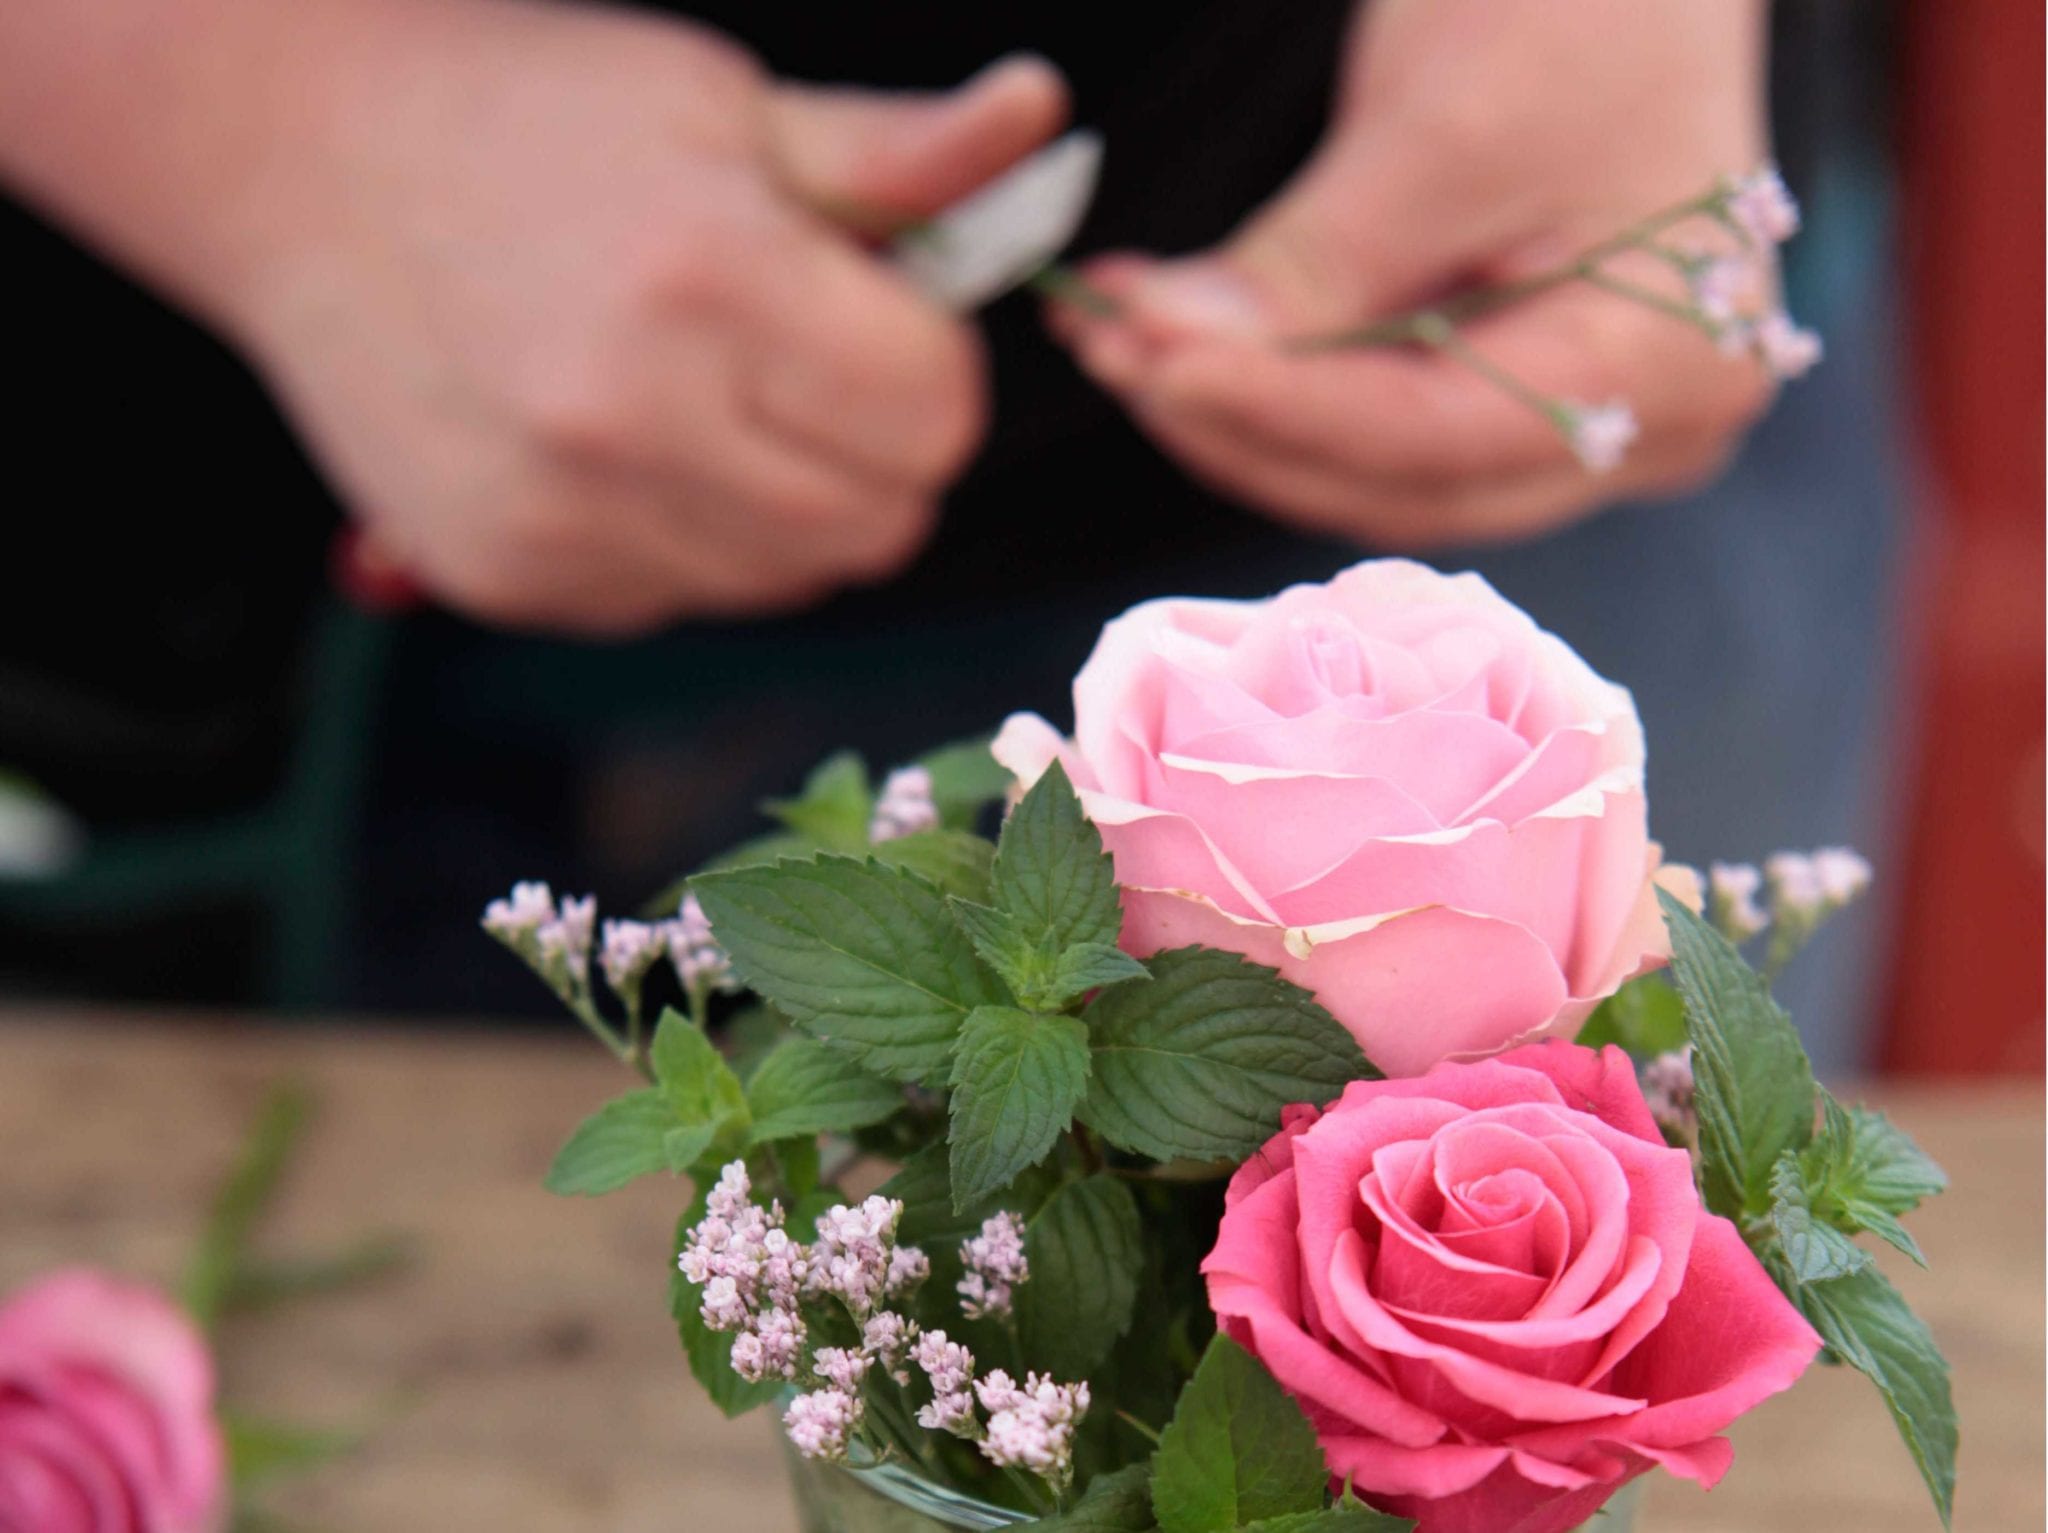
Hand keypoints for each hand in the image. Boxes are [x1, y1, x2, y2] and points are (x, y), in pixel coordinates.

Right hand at [216, 2, 1064, 630]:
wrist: (296, 161)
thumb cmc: (530, 115)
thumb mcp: (724, 104)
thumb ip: (893, 154)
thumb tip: (1038, 114)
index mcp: (710, 280)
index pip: (934, 416)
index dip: (935, 370)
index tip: (884, 324)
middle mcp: (631, 420)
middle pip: (879, 524)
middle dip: (881, 451)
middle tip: (809, 370)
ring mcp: (559, 516)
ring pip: (787, 579)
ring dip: (790, 508)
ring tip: (710, 403)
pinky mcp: (503, 577)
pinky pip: (676, 603)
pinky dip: (685, 545)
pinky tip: (621, 451)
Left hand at [1054, 0, 1771, 547]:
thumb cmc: (1589, 2)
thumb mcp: (1446, 127)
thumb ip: (1315, 263)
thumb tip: (1168, 347)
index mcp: (1667, 367)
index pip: (1439, 440)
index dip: (1286, 413)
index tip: (1159, 369)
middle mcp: (1637, 432)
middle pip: (1400, 481)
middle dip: (1244, 424)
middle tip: (1121, 356)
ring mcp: (1577, 423)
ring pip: (1369, 467)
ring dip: (1237, 413)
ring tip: (1123, 340)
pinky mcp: (1506, 394)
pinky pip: (1372, 420)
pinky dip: (1271, 383)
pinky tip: (1173, 336)